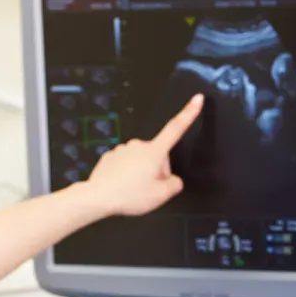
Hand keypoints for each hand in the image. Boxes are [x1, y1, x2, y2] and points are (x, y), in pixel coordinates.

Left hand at [85, 94, 204, 216]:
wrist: (98, 197)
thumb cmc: (129, 195)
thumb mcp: (161, 195)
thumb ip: (175, 185)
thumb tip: (173, 180)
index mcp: (155, 152)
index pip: (176, 128)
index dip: (189, 113)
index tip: (197, 99)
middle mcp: (139, 146)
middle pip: (157, 155)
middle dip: (157, 169)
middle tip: (149, 188)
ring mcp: (123, 149)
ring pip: (141, 161)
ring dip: (141, 173)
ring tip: (134, 190)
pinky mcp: (111, 156)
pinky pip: (126, 164)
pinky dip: (127, 174)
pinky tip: (123, 186)